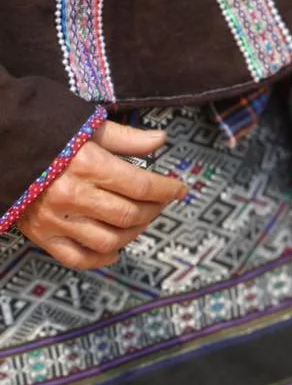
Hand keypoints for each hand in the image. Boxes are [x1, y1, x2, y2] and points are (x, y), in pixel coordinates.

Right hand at [18, 121, 186, 269]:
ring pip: (109, 239)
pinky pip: (77, 258)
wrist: (4, 146)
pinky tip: (117, 249)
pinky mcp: (42, 235)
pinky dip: (102, 258)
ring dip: (134, 233)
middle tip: (162, 201)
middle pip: (129, 214)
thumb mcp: (90, 125)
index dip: (166, 189)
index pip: (140, 185)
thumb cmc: (49, 130)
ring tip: (142, 220)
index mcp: (88, 165)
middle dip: (154, 209)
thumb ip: (127, 138)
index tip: (180, 189)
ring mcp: (57, 220)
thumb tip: (161, 140)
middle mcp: (74, 196)